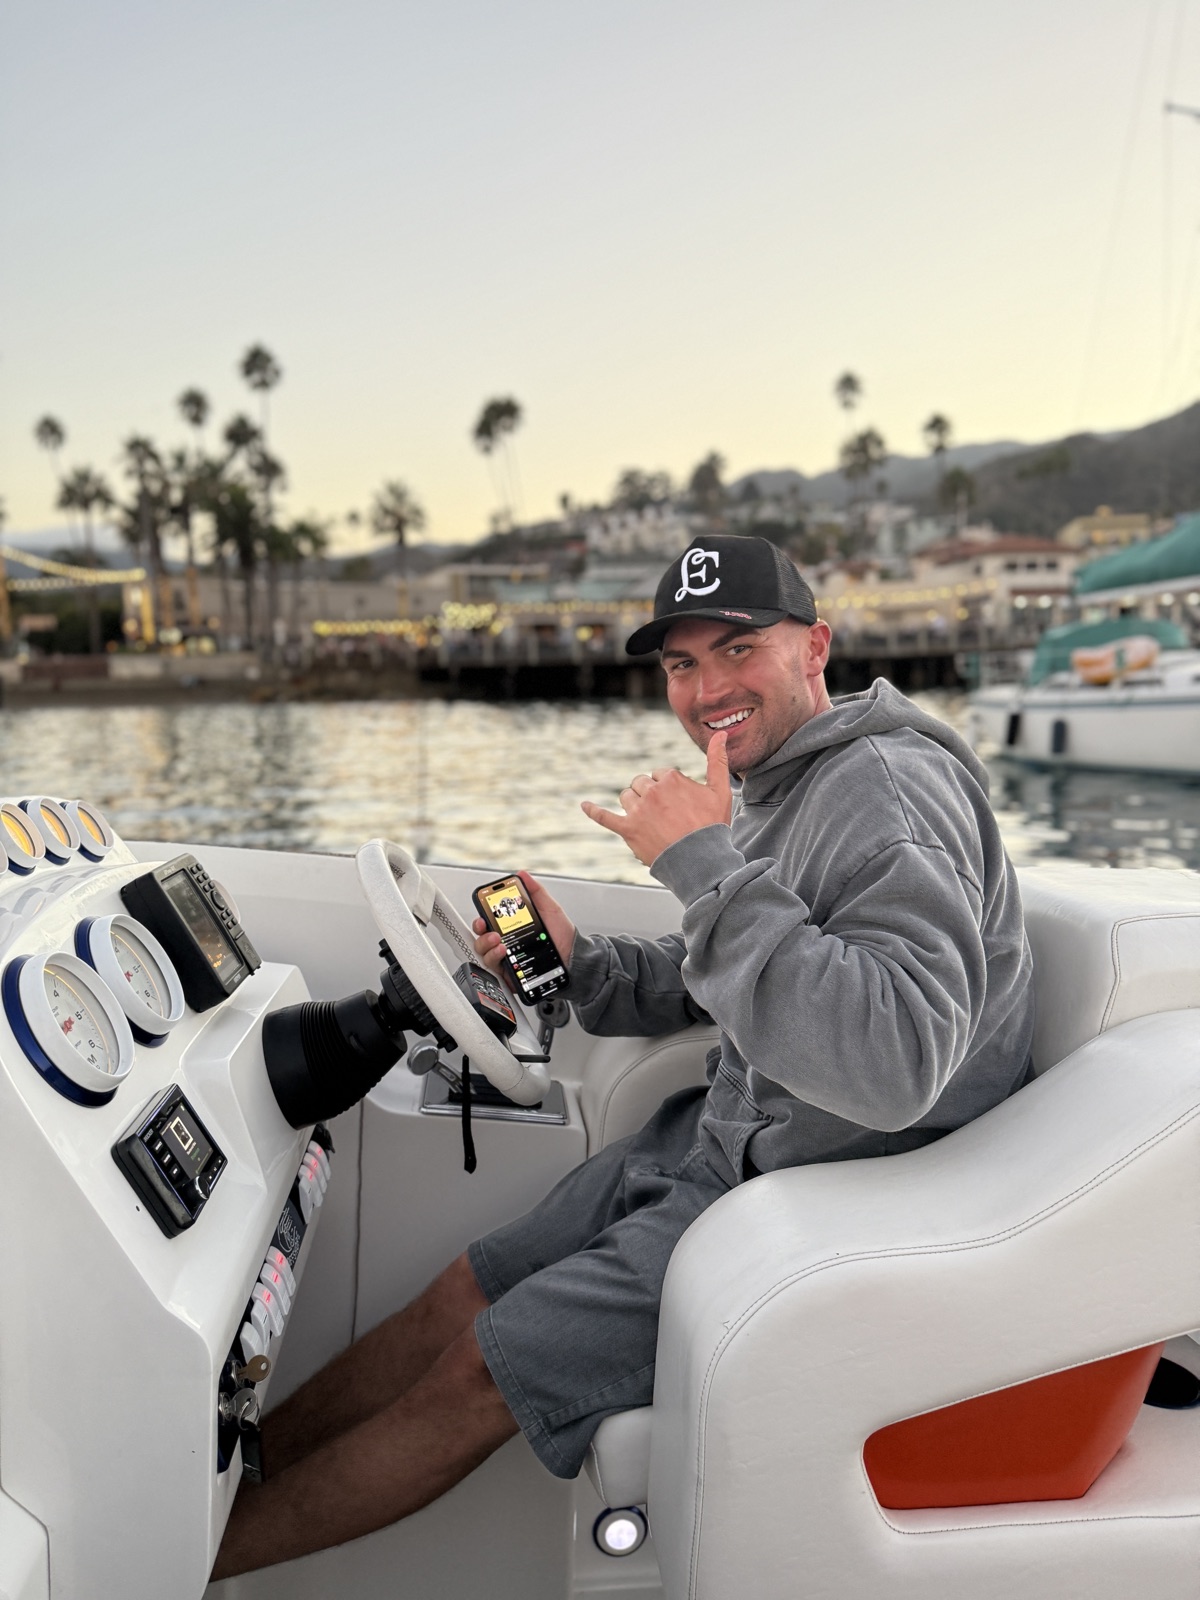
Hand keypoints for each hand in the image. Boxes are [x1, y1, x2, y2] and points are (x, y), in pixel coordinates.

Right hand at [471, 872, 576, 985]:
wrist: (575, 957)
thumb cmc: (562, 935)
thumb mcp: (550, 909)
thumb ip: (536, 891)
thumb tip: (523, 874)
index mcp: (512, 927)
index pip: (489, 922)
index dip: (481, 917)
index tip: (482, 913)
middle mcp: (506, 943)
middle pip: (481, 938)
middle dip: (480, 932)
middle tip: (488, 927)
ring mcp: (507, 959)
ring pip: (484, 954)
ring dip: (486, 945)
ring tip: (499, 940)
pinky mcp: (511, 974)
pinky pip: (495, 970)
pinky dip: (495, 960)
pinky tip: (504, 952)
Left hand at [580, 731, 732, 867]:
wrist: (701, 860)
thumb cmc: (712, 826)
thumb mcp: (720, 790)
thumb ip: (717, 760)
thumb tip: (720, 734)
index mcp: (671, 778)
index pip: (660, 774)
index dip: (670, 788)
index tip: (680, 804)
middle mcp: (651, 791)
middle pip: (641, 783)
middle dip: (650, 794)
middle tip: (665, 813)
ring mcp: (638, 811)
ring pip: (626, 797)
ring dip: (633, 803)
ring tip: (648, 819)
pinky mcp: (628, 830)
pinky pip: (604, 817)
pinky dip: (593, 811)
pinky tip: (583, 805)